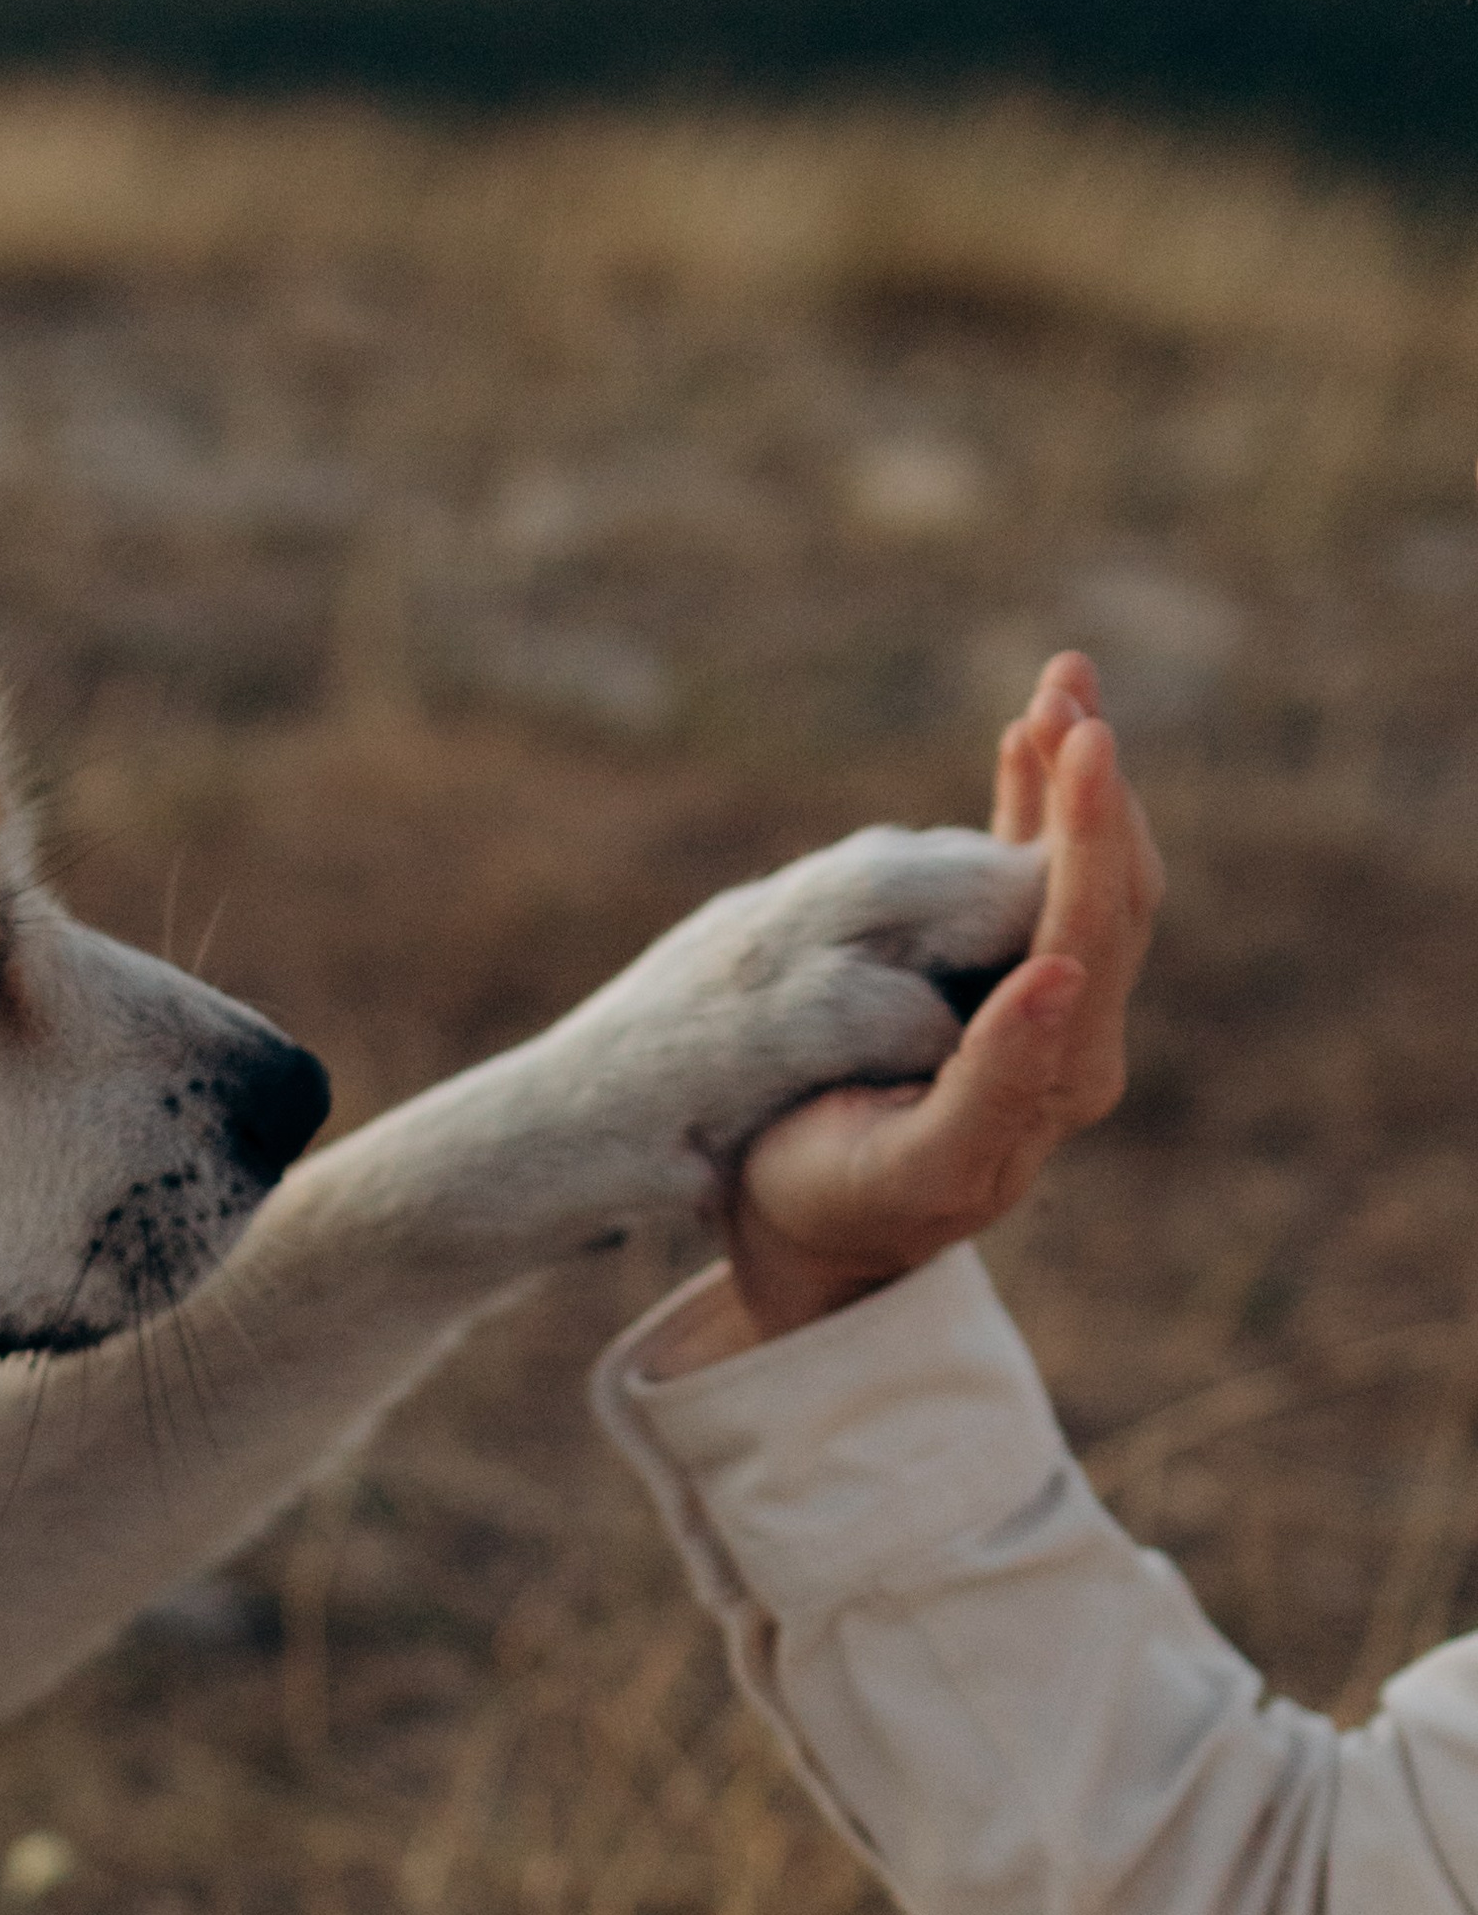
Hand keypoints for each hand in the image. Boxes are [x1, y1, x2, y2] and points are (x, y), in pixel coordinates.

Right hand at [706, 653, 1163, 1349]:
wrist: (803, 1233)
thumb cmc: (835, 1200)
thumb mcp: (914, 1162)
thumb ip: (998, 1081)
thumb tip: (1060, 975)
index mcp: (1061, 1075)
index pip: (1096, 931)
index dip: (1091, 832)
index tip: (1080, 738)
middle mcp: (1073, 1035)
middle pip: (1110, 887)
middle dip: (1091, 781)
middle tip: (1068, 682)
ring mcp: (1040, 1006)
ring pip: (1079, 873)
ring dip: (1067, 777)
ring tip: (1061, 681)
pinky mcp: (999, 984)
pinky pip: (1028, 880)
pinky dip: (1029, 805)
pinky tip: (1025, 735)